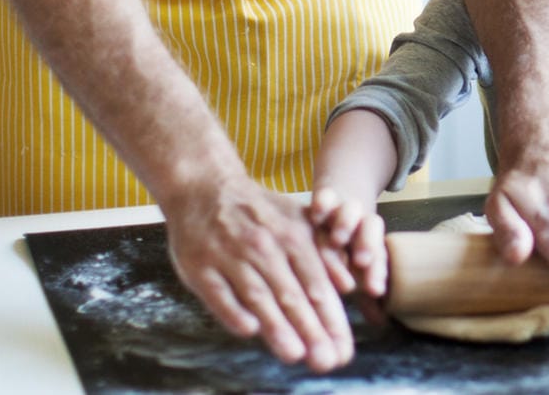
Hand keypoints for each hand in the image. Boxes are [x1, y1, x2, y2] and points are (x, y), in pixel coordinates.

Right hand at [160, 172, 352, 372]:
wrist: (205, 187)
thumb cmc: (260, 213)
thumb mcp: (298, 221)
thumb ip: (324, 253)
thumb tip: (348, 286)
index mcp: (293, 235)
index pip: (317, 284)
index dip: (331, 319)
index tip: (343, 349)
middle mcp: (264, 246)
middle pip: (291, 294)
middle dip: (311, 330)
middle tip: (326, 360)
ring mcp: (230, 256)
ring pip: (258, 295)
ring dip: (277, 326)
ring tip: (295, 354)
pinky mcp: (200, 266)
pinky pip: (219, 293)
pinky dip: (233, 311)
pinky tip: (249, 331)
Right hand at [307, 186, 388, 317]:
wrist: (333, 203)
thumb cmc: (343, 247)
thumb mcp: (353, 269)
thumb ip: (363, 295)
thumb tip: (380, 324)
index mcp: (370, 242)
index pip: (378, 255)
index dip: (377, 272)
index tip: (375, 290)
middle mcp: (360, 225)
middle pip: (369, 230)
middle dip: (367, 245)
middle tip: (361, 263)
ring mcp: (343, 208)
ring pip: (351, 211)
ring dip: (348, 224)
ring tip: (339, 239)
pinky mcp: (326, 196)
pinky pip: (327, 196)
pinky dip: (324, 203)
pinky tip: (317, 215)